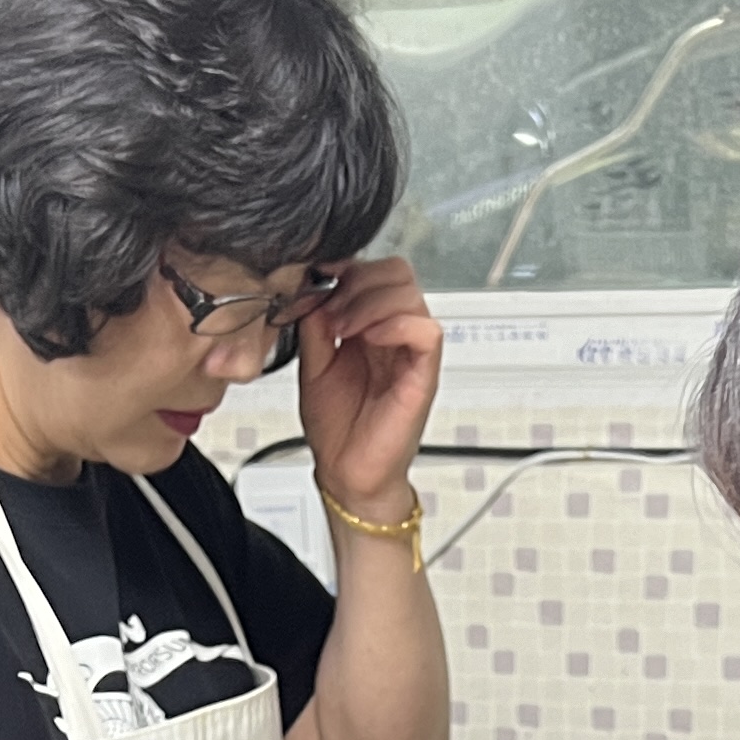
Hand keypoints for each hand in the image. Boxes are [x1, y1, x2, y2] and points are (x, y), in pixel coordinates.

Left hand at [293, 257, 441, 520]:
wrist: (346, 473)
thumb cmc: (337, 427)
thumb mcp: (313, 364)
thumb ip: (315, 326)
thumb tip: (313, 291)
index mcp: (372, 326)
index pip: (376, 271)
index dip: (349, 267)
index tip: (320, 278)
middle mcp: (395, 334)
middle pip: (398, 272)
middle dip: (358, 282)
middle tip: (331, 312)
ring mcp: (411, 353)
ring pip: (410, 294)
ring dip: (368, 303)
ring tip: (342, 330)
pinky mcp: (422, 375)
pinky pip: (426, 332)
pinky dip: (395, 325)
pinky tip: (369, 340)